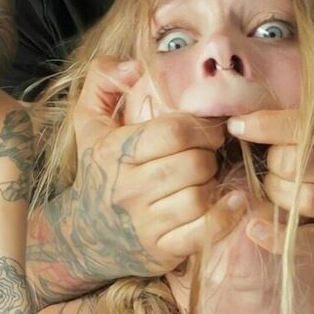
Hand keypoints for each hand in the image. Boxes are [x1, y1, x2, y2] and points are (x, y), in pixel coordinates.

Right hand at [69, 56, 234, 278]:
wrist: (82, 235)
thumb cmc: (96, 170)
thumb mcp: (88, 122)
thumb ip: (103, 81)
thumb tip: (135, 65)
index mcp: (114, 152)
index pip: (173, 132)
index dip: (199, 125)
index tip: (204, 126)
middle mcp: (128, 189)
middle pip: (193, 163)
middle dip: (210, 153)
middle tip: (208, 151)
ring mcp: (145, 222)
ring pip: (200, 195)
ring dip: (213, 182)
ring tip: (207, 175)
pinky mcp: (161, 249)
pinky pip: (204, 231)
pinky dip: (225, 215)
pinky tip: (231, 201)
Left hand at [233, 28, 313, 260]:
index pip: (309, 126)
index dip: (267, 125)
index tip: (237, 123)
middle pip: (299, 162)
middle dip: (271, 159)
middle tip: (265, 157)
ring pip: (300, 199)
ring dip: (273, 192)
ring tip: (270, 183)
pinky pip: (307, 241)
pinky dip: (275, 237)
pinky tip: (254, 226)